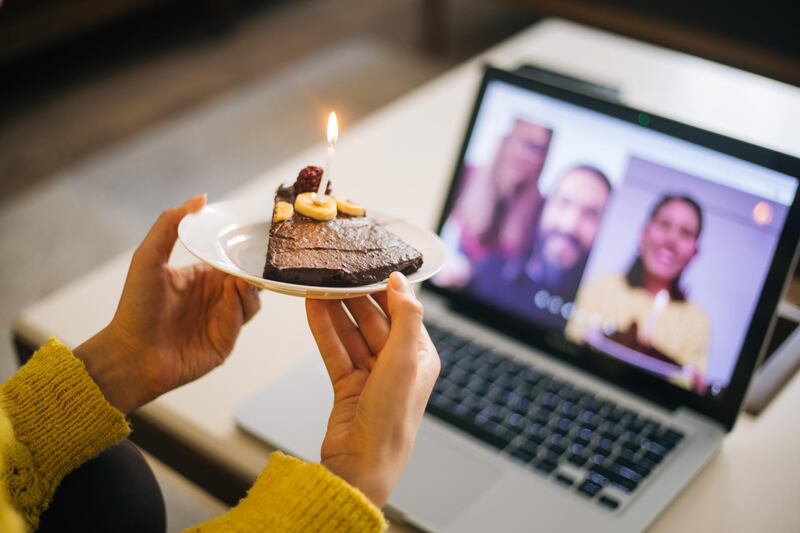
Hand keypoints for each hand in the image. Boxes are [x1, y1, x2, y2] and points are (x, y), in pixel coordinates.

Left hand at [75, 195, 261, 413]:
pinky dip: (241, 304)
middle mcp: (215, 297)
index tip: (258, 233)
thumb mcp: (148, 257)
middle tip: (263, 255)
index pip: (232, 258)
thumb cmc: (134, 308)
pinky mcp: (226, 341)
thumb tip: (201, 197)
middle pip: (250, 277)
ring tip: (241, 277)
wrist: (129, 354)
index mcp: (201, 276)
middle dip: (257, 267)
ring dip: (251, 285)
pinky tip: (233, 293)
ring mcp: (222, 320)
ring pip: (253, 298)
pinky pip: (242, 319)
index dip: (245, 247)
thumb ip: (171, 223)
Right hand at [306, 273, 439, 506]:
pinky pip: (335, 350)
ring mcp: (371, 375)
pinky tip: (311, 308)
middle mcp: (397, 364)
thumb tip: (400, 280)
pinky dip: (323, 329)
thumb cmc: (390, 421)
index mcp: (419, 356)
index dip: (383, 288)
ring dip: (335, 309)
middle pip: (373, 319)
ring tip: (317, 283)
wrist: (361, 467)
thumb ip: (404, 317)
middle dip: (353, 296)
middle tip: (335, 270)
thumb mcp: (403, 361)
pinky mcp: (347, 385)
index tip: (365, 264)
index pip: (401, 312)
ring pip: (351, 332)